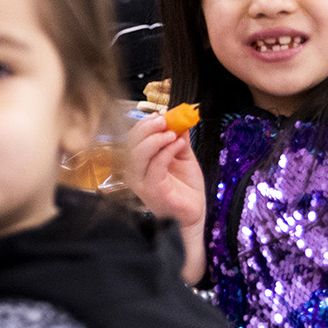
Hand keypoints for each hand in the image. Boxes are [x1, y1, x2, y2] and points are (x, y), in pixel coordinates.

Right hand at [125, 113, 207, 281]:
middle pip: (131, 145)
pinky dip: (166, 152)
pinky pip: (155, 167)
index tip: (160, 114)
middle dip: (146, 128)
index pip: (132, 139)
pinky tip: (178, 145)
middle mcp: (135, 174)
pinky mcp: (153, 192)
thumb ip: (179, 140)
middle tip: (164, 119)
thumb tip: (179, 119)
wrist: (196, 213)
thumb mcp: (183, 157)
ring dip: (155, 139)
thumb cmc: (186, 188)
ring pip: (139, 155)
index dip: (143, 125)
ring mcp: (142, 184)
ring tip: (172, 133)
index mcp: (139, 164)